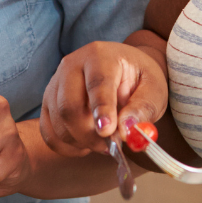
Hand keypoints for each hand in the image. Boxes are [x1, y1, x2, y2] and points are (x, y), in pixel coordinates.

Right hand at [40, 40, 167, 157]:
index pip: (97, 83)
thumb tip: (126, 130)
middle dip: (90, 134)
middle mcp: (71, 65)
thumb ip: (143, 108)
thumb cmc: (139, 79)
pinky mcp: (48, 101)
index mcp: (100, 56)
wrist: (123, 72)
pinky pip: (48, 131)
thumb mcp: (154, 89)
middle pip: (69, 106)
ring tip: (103, 143)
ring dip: (81, 142)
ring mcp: (55, 83)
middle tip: (112, 146)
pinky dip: (66, 146)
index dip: (101, 109)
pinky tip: (85, 144)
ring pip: (58, 122)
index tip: (107, 132)